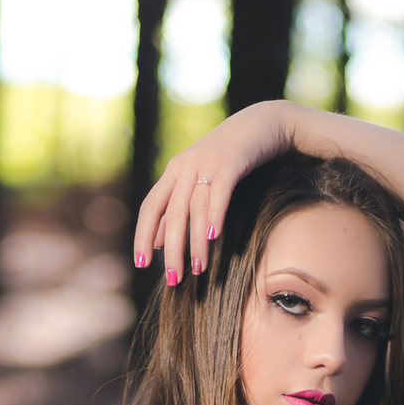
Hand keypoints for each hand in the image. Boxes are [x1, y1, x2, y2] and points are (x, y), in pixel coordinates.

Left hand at [134, 99, 296, 285]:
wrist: (263, 123)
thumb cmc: (230, 159)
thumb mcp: (199, 183)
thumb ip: (177, 210)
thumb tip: (158, 242)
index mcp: (174, 172)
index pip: (150, 207)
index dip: (143, 235)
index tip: (140, 264)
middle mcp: (186, 166)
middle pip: (172, 213)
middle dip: (172, 250)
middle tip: (173, 280)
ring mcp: (207, 162)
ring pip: (195, 207)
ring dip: (195, 241)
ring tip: (199, 269)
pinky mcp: (231, 161)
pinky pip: (220, 191)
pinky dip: (215, 213)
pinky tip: (213, 236)